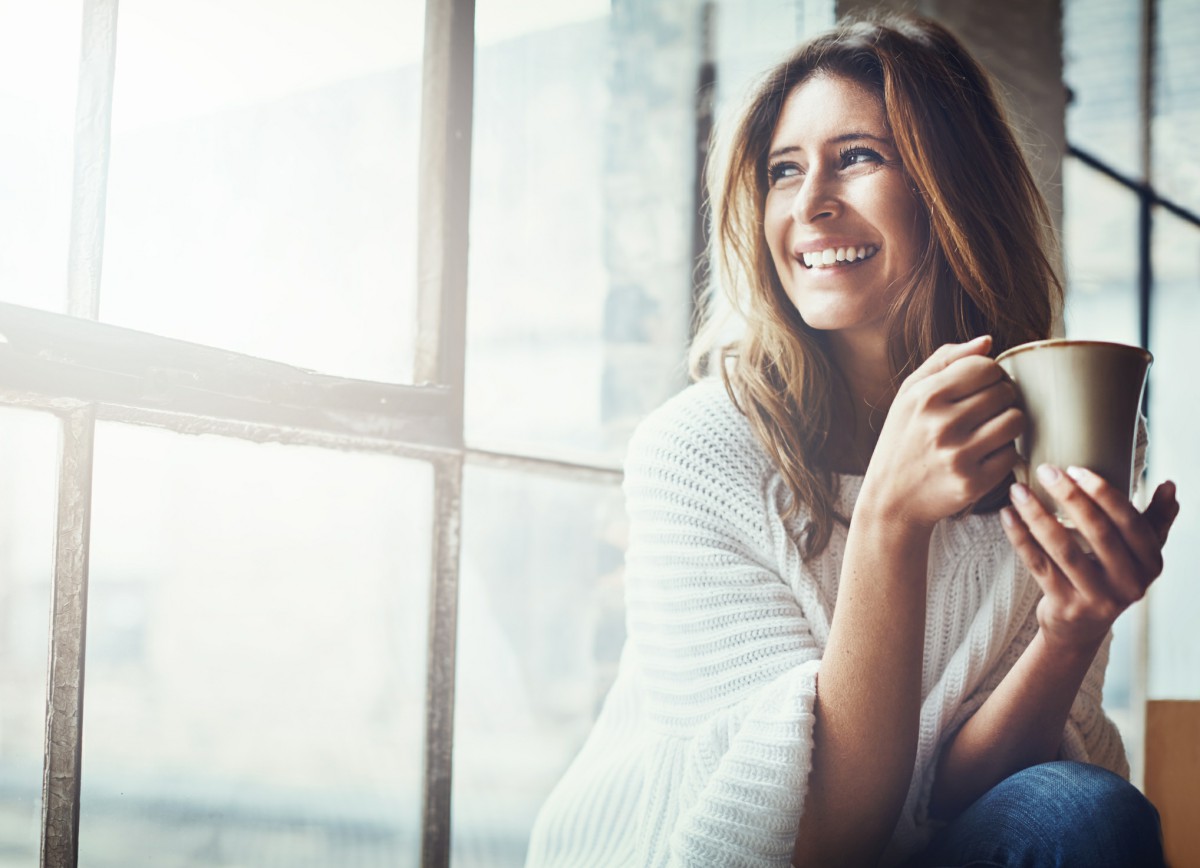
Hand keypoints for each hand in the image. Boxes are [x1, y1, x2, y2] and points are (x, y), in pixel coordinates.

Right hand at [862, 335, 1023, 528]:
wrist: (891, 499)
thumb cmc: (903, 440)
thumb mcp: (909, 395)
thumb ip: (945, 361)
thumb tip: (987, 341)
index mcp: (926, 397)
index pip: (985, 367)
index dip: (990, 374)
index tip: (981, 386)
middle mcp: (941, 424)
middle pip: (1004, 392)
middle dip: (1001, 398)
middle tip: (986, 411)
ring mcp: (959, 455)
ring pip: (1015, 420)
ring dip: (1009, 423)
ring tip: (990, 429)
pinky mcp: (973, 482)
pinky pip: (1012, 454)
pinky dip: (1004, 452)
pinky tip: (985, 454)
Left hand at [1001, 465, 1179, 651]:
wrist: (1081, 628)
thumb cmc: (1110, 577)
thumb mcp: (1139, 553)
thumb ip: (1156, 520)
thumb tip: (1169, 485)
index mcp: (1150, 563)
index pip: (1130, 522)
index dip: (1104, 493)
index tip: (1076, 469)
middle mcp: (1129, 583)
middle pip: (1097, 533)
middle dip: (1070, 497)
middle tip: (1046, 470)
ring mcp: (1097, 598)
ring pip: (1063, 549)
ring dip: (1037, 515)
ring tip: (1017, 490)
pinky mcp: (1065, 606)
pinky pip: (1038, 565)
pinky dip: (1020, 537)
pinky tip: (1007, 515)